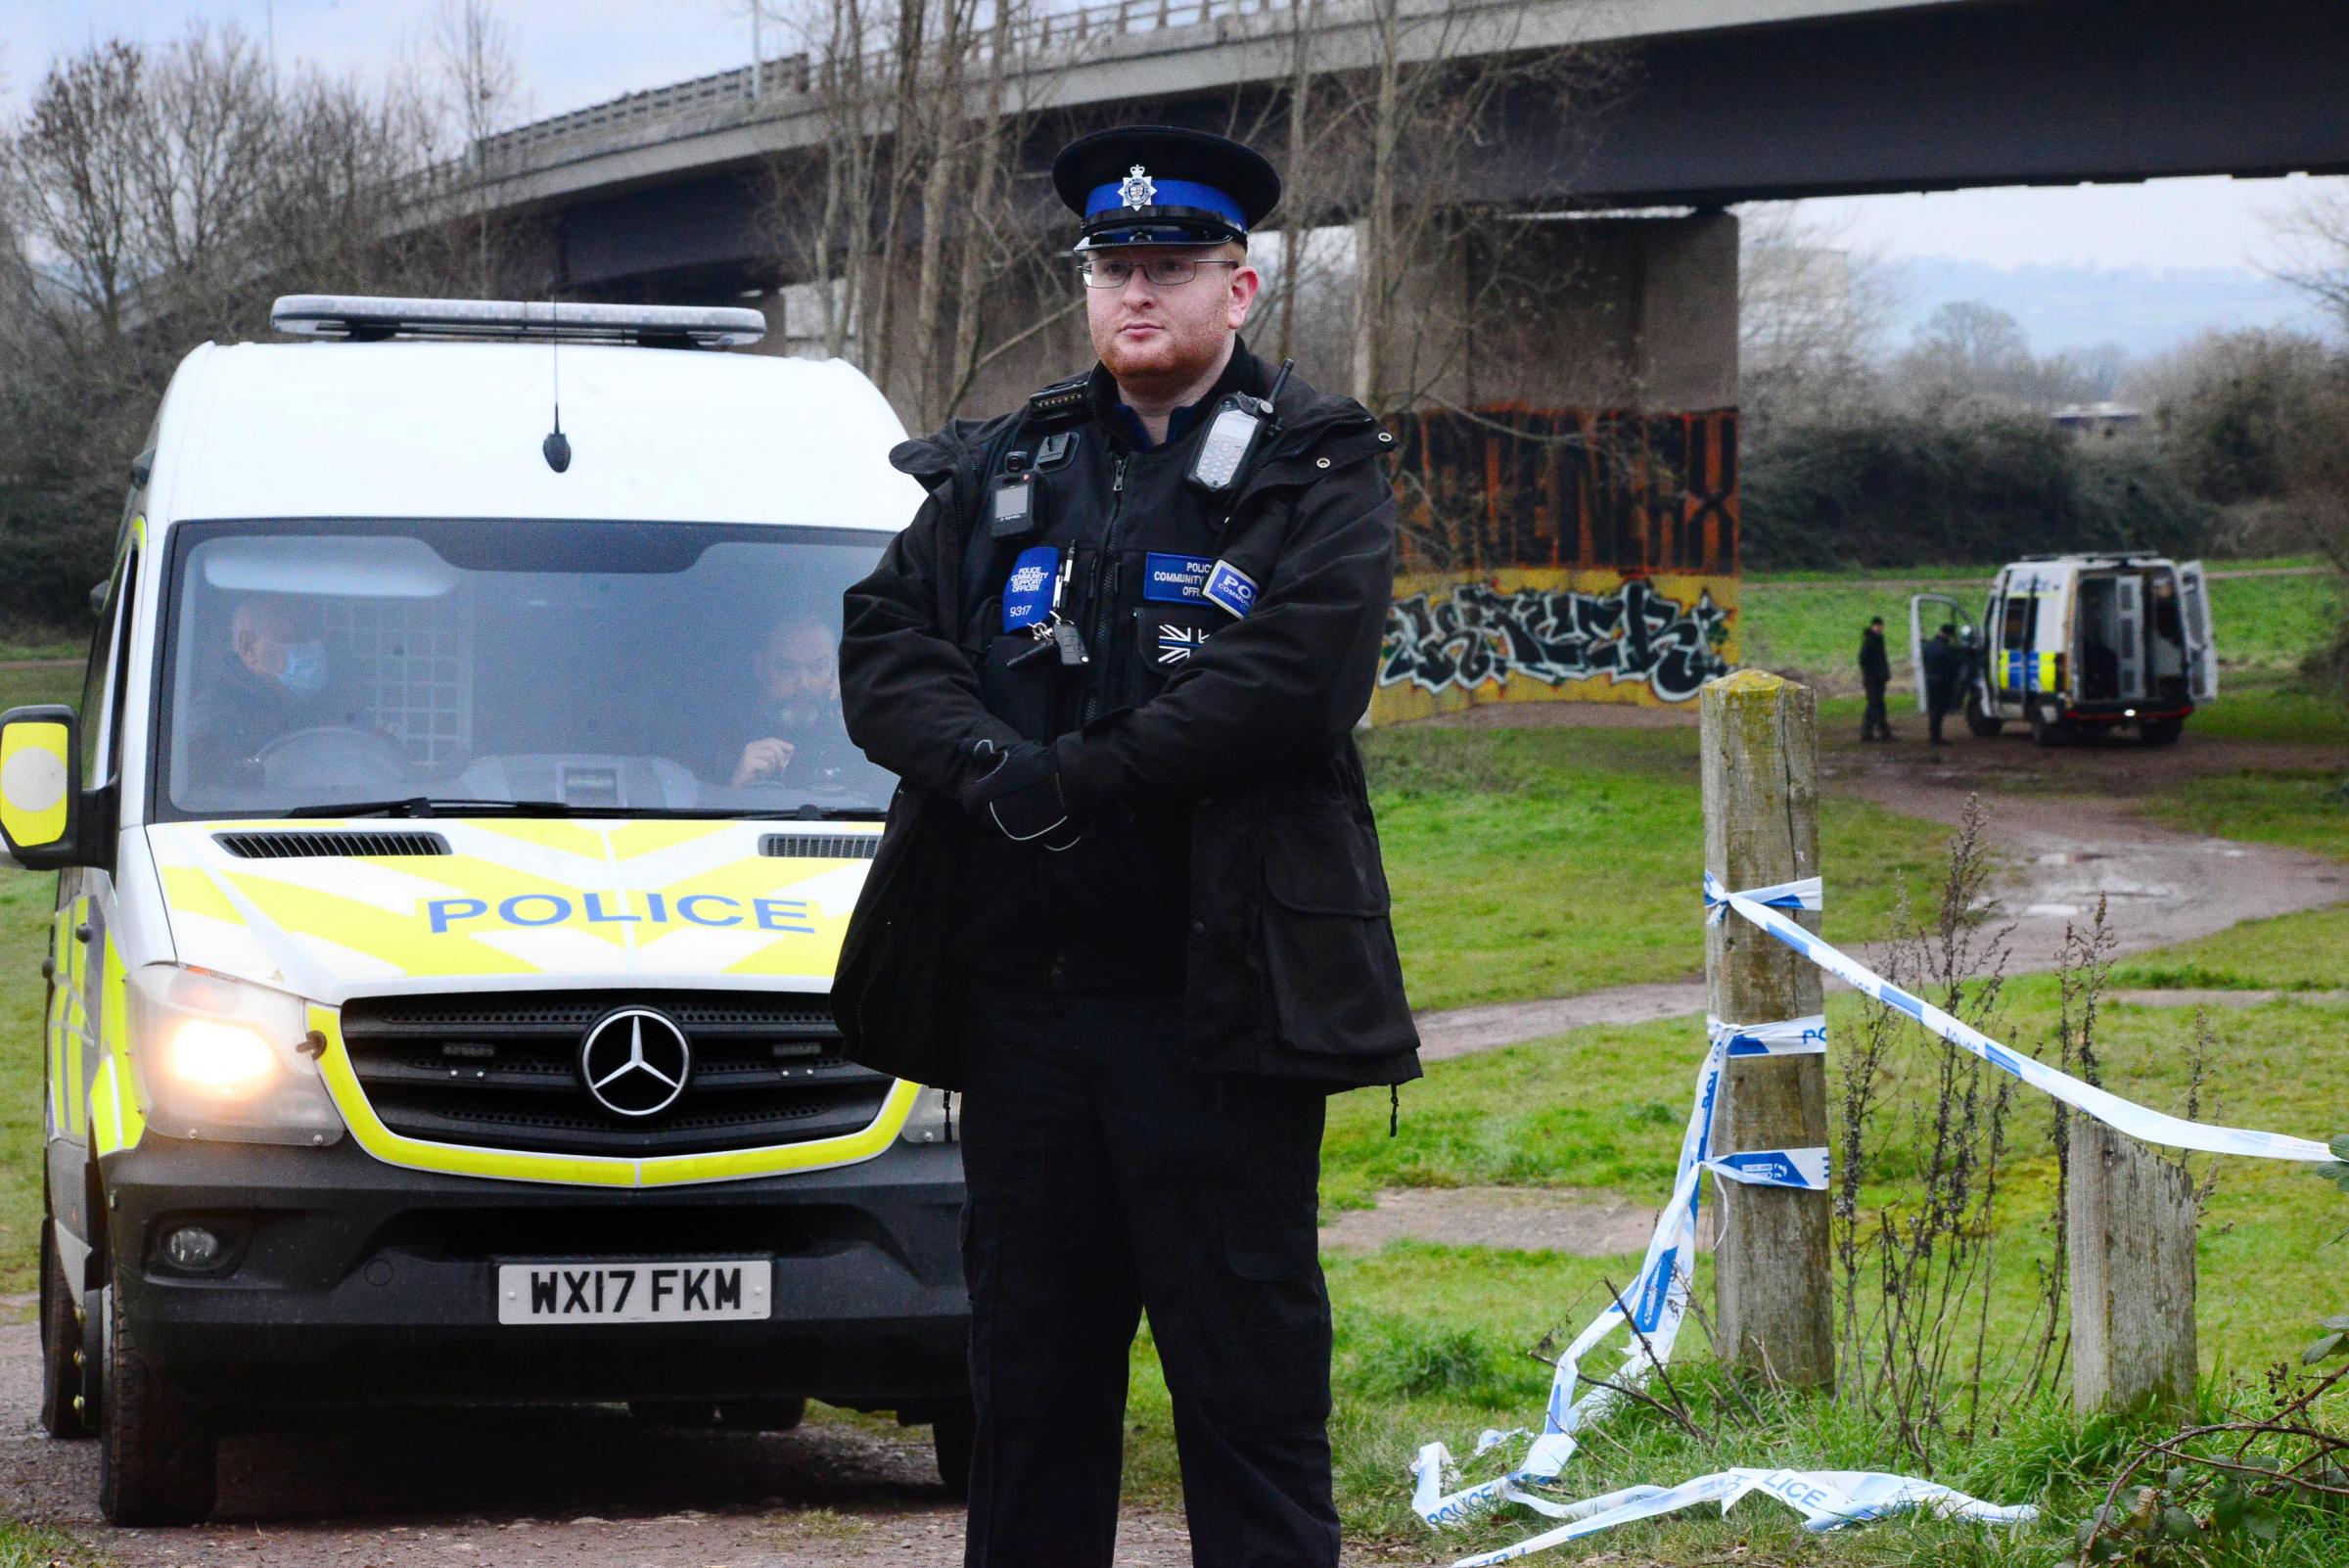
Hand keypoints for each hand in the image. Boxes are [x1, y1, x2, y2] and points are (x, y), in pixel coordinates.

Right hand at [733, 737, 795, 785]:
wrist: (743, 787)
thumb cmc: (758, 776)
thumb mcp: (771, 765)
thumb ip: (780, 757)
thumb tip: (791, 749)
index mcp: (755, 745)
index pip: (771, 741)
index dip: (782, 744)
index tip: (792, 749)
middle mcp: (751, 747)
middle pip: (772, 746)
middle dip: (780, 757)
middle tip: (781, 768)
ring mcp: (748, 753)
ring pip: (770, 754)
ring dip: (772, 766)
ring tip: (767, 774)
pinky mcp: (747, 762)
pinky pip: (765, 764)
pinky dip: (766, 771)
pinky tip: (761, 776)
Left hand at [958, 738, 1077, 847]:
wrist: (1070, 780)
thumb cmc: (1037, 762)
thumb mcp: (1007, 751)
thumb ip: (981, 750)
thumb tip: (962, 746)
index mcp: (984, 796)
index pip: (969, 802)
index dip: (979, 795)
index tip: (991, 790)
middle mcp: (993, 817)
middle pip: (986, 818)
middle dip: (994, 811)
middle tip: (1012, 798)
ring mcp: (1012, 832)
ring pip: (1004, 832)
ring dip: (1011, 823)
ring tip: (1027, 810)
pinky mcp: (1031, 844)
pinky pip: (1022, 844)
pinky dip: (1027, 837)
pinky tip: (1038, 823)